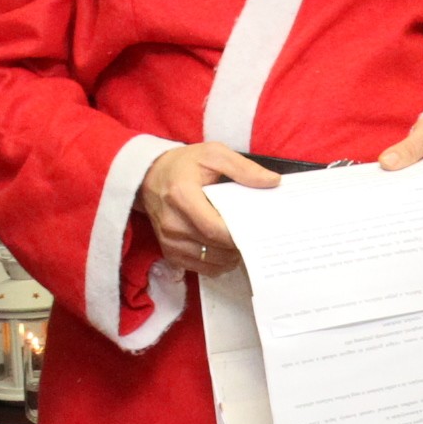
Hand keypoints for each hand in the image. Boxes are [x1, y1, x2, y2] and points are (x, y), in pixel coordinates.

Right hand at [139, 141, 279, 275]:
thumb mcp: (214, 154)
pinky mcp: (169, 253)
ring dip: (230, 257)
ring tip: (241, 242)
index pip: (214, 228)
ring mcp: (169, 241)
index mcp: (182, 196)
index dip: (238, 235)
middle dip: (238, 246)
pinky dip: (217, 263)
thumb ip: (243, 168)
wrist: (150, 176)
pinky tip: (225, 250)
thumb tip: (273, 182)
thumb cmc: (184, 165)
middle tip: (255, 237)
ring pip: (210, 262)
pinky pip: (200, 269)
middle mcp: (172, 223)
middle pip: (214, 248)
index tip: (257, 230)